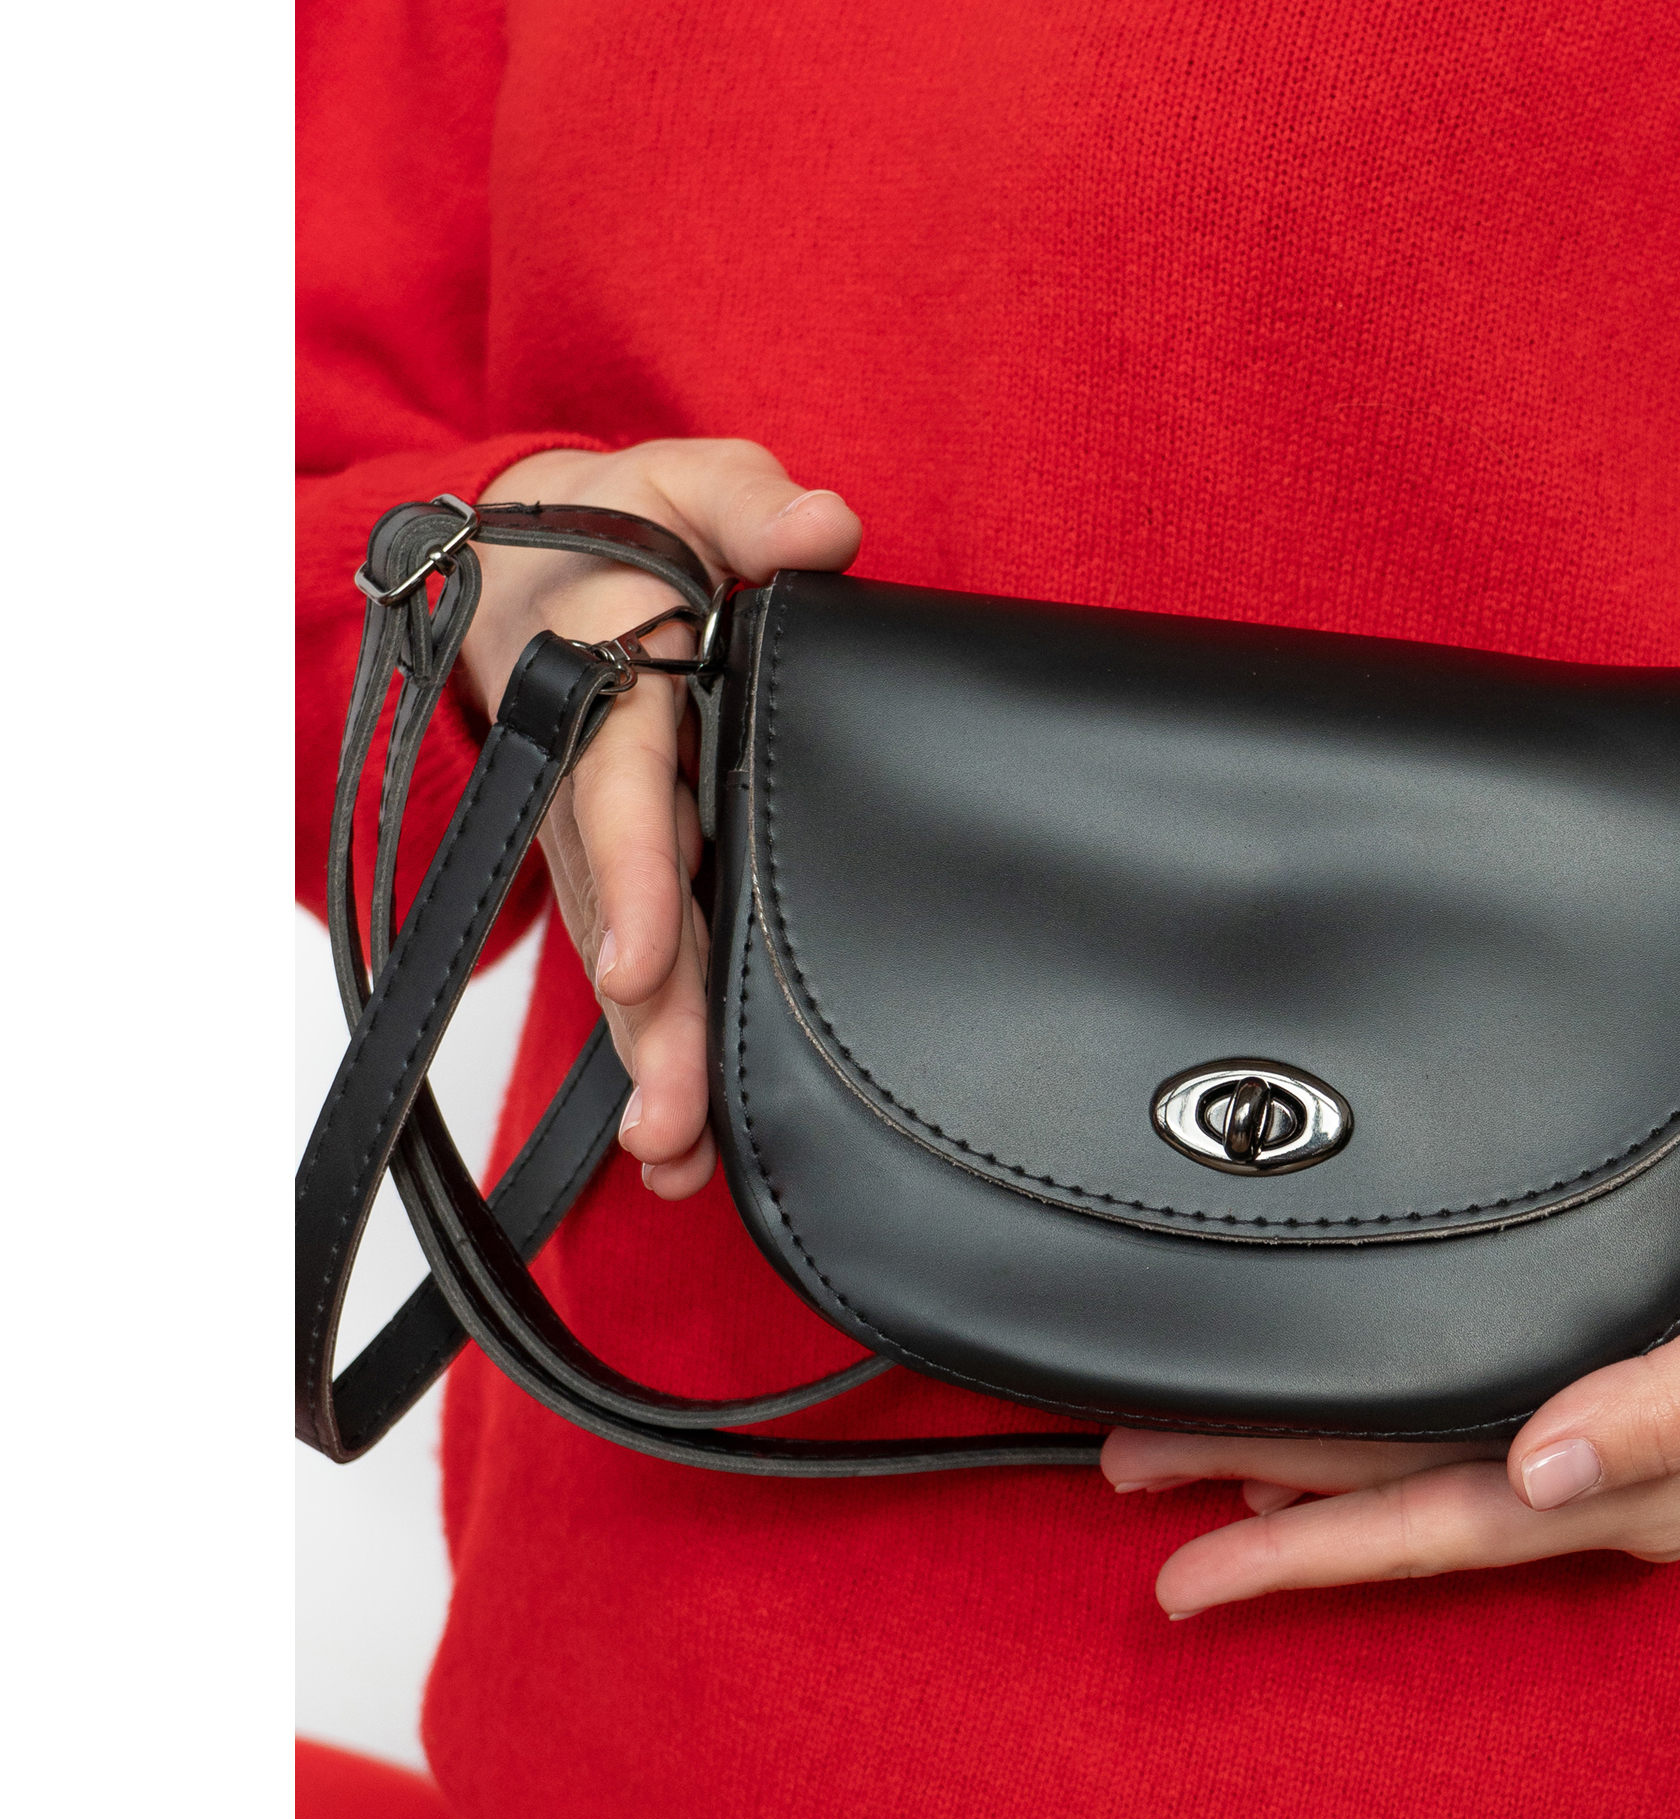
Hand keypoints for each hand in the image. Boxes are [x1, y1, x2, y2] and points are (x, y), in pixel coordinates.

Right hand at [459, 442, 862, 1196]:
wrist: (543, 561)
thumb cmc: (628, 525)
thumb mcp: (684, 483)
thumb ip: (746, 499)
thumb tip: (821, 528)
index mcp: (610, 685)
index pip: (619, 790)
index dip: (635, 878)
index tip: (638, 965)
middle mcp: (595, 777)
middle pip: (620, 909)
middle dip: (644, 1021)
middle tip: (672, 1122)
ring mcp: (602, 837)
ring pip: (625, 958)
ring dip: (649, 1060)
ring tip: (678, 1159)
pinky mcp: (622, 872)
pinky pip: (637, 965)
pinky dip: (654, 1051)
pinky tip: (682, 1149)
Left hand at [1102, 1085, 1679, 1617]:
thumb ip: (1676, 1403)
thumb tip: (1551, 1469)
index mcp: (1630, 1483)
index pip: (1428, 1530)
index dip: (1300, 1553)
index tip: (1179, 1575)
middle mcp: (1590, 1476)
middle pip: (1389, 1504)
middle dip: (1251, 1501)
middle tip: (1120, 1474)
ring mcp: (1586, 1439)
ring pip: (1404, 1470)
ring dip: (1283, 1470)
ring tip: (1169, 1460)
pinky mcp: (1588, 1383)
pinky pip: (1442, 1432)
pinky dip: (1355, 1442)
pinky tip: (1296, 1435)